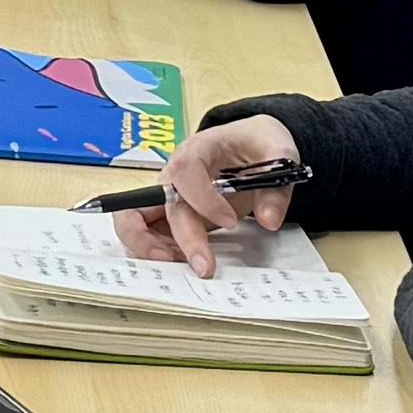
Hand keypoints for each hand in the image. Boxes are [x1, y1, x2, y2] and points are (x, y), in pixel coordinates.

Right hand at [113, 110, 305, 265]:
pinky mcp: (169, 216)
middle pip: (158, 204)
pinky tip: (185, 264)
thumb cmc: (256, 144)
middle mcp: (173, 174)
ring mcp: (167, 196)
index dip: (202, 198)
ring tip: (187, 268)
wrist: (249, 146)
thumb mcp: (278, 152)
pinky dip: (158, 253)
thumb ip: (276, 187)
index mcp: (197, 149)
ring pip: (134, 220)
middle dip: (179, 239)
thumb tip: (268, 220)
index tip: (230, 221)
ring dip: (150, 247)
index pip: (185, 170)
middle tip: (204, 267)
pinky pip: (147, 235)